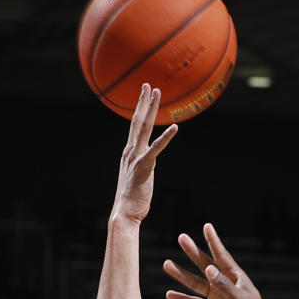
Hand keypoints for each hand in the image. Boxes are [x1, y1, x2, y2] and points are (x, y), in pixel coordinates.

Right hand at [111, 85, 177, 224]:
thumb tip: (147, 165)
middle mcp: (130, 152)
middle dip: (143, 102)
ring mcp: (136, 158)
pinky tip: (175, 128)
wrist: (124, 213)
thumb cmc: (131, 201)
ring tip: (157, 93)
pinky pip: (156, 149)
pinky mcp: (144, 167)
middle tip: (148, 85)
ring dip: (151, 109)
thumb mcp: (136, 179)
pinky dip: (166, 138)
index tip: (144, 94)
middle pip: (137, 121)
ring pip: (144, 128)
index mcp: (128, 154)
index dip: (140, 109)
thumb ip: (141, 168)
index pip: (134, 127)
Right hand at [164, 224, 273, 298]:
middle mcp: (224, 283)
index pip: (221, 256)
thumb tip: (208, 268)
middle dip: (192, 252)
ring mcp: (216, 296)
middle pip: (204, 264)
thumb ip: (224, 285)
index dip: (213, 241)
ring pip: (195, 283)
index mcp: (235, 276)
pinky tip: (169, 294)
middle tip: (181, 238)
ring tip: (167, 264)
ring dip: (181, 274)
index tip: (206, 226)